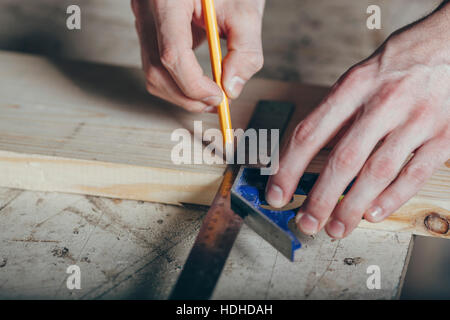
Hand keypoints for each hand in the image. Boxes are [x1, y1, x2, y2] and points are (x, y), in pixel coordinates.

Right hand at [131, 0, 264, 111]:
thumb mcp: (246, 10)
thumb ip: (245, 51)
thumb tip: (232, 89)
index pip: (172, 54)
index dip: (194, 85)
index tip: (219, 97)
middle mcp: (147, 9)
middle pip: (156, 69)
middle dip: (186, 96)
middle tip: (217, 104)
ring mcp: (143, 18)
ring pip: (152, 71)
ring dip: (181, 92)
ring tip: (211, 94)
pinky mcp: (149, 26)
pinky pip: (156, 62)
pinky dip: (178, 79)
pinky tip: (201, 78)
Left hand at [265, 3, 449, 238]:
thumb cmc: (397, 64)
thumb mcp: (358, 77)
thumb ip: (335, 115)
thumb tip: (304, 156)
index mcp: (354, 86)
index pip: (310, 133)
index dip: (289, 169)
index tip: (276, 194)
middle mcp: (384, 102)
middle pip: (344, 159)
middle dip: (320, 198)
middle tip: (305, 223)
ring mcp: (417, 118)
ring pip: (378, 172)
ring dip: (352, 206)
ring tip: (335, 228)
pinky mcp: (445, 134)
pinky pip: (414, 173)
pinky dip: (392, 198)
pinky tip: (373, 214)